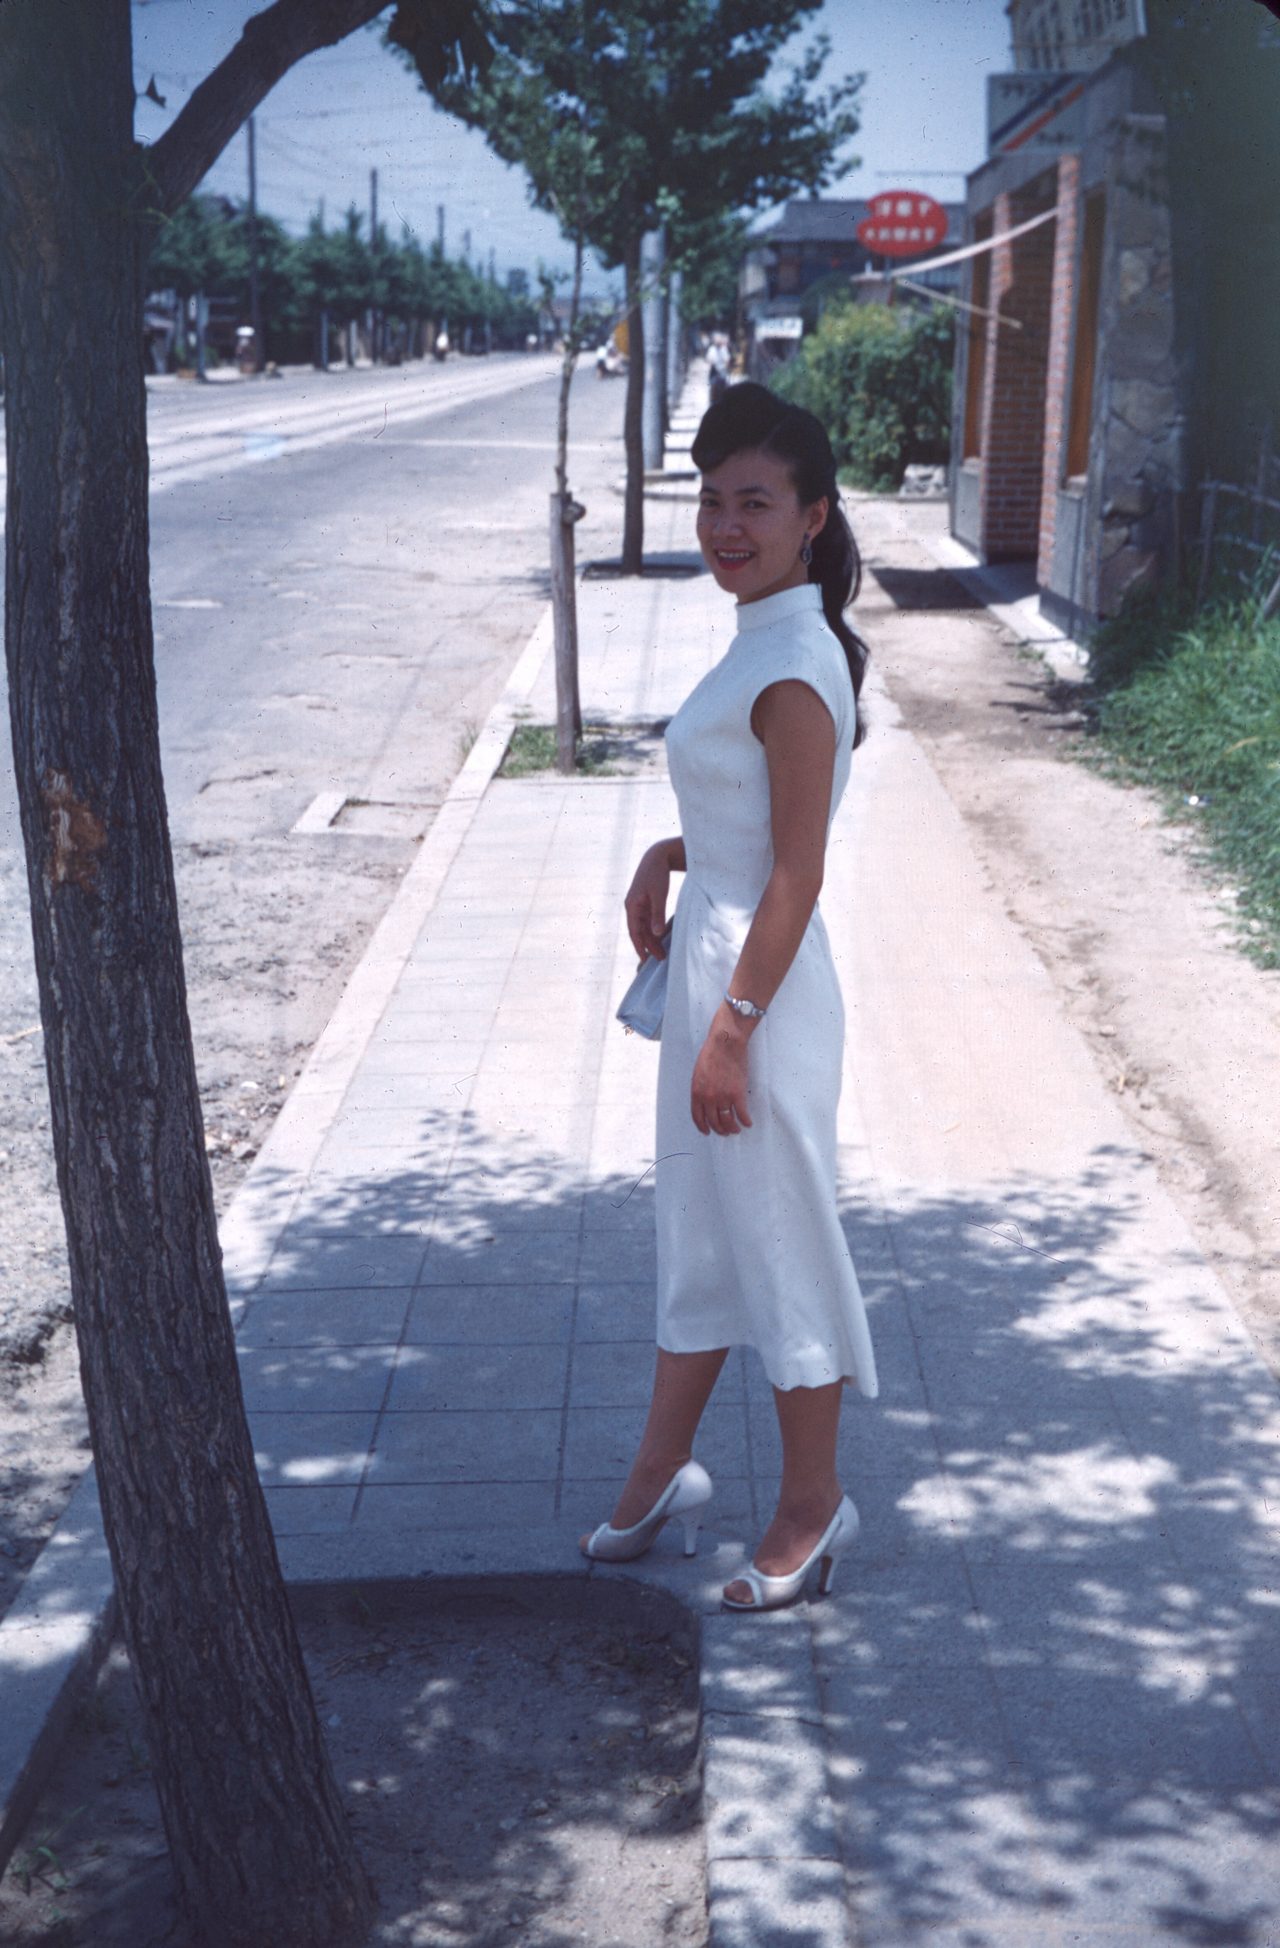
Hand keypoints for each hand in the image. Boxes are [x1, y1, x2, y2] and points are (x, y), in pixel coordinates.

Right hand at [624, 842, 672, 961]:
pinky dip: (653, 929)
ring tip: (662, 951)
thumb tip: (656, 934)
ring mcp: (637, 904)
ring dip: (651, 939)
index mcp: (632, 906)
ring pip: (643, 926)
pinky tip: (660, 936)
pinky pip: (647, 920)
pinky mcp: (644, 901)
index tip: (645, 959)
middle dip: (648, 945)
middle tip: (660, 959)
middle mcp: (632, 906)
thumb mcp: (659, 895)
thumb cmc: (657, 874)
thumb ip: (657, 914)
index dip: (639, 946)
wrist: (657, 856)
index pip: (634, 931)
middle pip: (639, 931)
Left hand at [690, 1008, 753, 1136]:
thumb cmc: (711, 1053)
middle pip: (714, 1122)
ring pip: (727, 1121)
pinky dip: (745, 1121)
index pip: (698, 1117)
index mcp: (696, 1092)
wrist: (725, 1044)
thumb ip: (700, 1088)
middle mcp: (708, 1098)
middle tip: (725, 1132)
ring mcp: (723, 1097)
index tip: (707, 1131)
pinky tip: (748, 1123)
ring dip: (732, 1128)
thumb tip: (705, 1100)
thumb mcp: (698, 1073)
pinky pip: (742, 1114)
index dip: (703, 1127)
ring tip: (736, 1129)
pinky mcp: (737, 1094)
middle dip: (719, 1130)